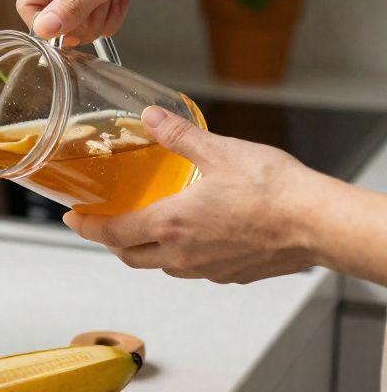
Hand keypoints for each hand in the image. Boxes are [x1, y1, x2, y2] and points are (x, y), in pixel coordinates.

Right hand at [17, 0, 212, 42]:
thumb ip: (73, 6)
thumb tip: (43, 28)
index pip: (29, 1)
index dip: (46, 22)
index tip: (68, 31)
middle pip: (53, 15)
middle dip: (78, 22)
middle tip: (100, 11)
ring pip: (74, 21)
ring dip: (96, 21)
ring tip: (117, 0)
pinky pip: (94, 19)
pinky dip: (109, 18)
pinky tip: (124, 1)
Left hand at [62, 106, 318, 283]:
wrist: (318, 223)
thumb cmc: (274, 191)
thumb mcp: (219, 150)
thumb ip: (179, 136)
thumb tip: (151, 117)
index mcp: (171, 224)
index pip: (112, 233)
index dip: (87, 226)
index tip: (73, 218)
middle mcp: (183, 253)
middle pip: (130, 256)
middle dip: (110, 241)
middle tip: (101, 224)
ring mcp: (208, 268)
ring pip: (161, 265)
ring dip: (144, 250)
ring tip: (143, 229)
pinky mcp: (232, 274)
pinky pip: (192, 269)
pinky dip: (179, 255)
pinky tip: (190, 237)